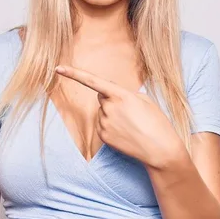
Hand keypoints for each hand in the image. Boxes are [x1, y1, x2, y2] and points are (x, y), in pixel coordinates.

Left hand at [54, 65, 182, 167]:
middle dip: (111, 99)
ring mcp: (104, 124)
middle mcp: (109, 109)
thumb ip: (124, 94)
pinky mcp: (103, 137)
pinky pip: (102, 125)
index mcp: (121, 95)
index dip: (74, 74)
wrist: (161, 150)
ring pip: (103, 112)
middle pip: (102, 97)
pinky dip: (112, 127)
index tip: (58, 68)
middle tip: (130, 111)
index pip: (93, 81)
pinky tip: (126, 133)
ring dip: (113, 114)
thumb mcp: (145, 100)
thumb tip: (109, 96)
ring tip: (132, 125)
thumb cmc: (156, 122)